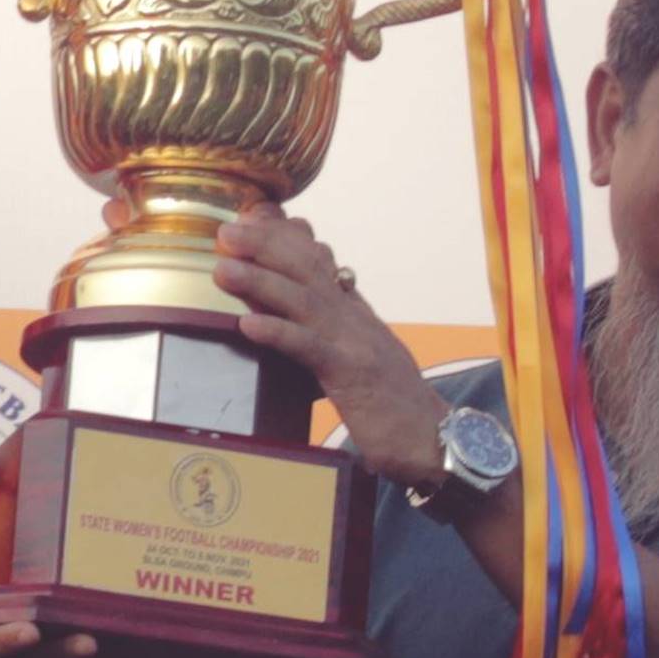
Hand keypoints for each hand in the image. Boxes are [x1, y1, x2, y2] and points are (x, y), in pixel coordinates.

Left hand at [212, 207, 449, 493]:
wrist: (435, 438)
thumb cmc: (393, 406)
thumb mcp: (362, 358)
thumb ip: (334, 333)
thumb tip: (298, 316)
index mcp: (356, 314)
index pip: (320, 264)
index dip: (286, 239)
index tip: (251, 219)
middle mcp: (355, 319)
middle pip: (308, 269)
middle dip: (266, 245)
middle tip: (226, 231)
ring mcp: (354, 343)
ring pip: (303, 301)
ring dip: (260, 281)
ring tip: (223, 269)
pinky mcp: (351, 374)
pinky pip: (309, 348)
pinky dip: (278, 333)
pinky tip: (248, 325)